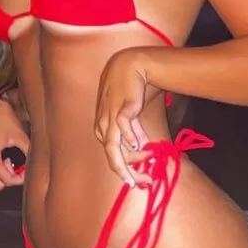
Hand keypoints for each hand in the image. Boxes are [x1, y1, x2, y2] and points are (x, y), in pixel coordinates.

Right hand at [0, 98, 29, 190]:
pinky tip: (3, 160)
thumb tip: (36, 163)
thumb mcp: (20, 136)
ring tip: (11, 164)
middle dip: (9, 179)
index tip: (27, 173)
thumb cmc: (3, 118)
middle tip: (19, 169)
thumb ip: (29, 152)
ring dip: (0, 176)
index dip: (20, 179)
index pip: (7, 180)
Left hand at [95, 49, 153, 187]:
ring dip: (129, 159)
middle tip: (142, 182)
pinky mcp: (122, 106)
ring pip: (112, 145)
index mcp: (103, 130)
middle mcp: (103, 125)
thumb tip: (144, 148)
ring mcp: (110, 116)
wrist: (130, 65)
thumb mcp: (131, 115)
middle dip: (126, 172)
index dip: (127, 170)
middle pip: (111, 156)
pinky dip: (128, 137)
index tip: (141, 181)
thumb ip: (136, 132)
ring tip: (144, 167)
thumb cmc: (127, 91)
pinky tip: (139, 144)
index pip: (112, 157)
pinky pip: (121, 125)